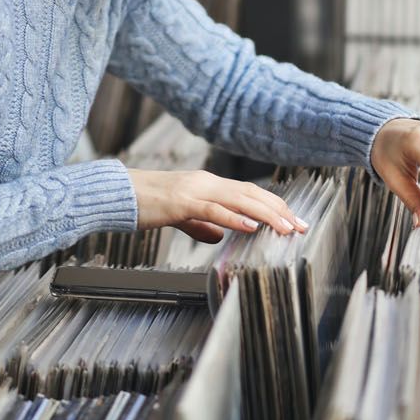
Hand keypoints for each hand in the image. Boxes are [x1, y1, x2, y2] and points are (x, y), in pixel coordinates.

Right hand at [126, 168, 307, 243]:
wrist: (117, 193)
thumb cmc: (146, 204)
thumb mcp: (179, 216)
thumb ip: (200, 224)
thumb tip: (219, 236)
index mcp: (208, 185)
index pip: (250, 193)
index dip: (275, 206)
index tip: (295, 221)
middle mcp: (207, 183)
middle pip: (253, 194)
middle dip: (280, 211)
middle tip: (302, 226)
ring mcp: (195, 190)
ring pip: (239, 199)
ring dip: (267, 214)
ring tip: (287, 227)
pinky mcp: (181, 202)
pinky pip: (213, 210)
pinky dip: (235, 218)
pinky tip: (252, 226)